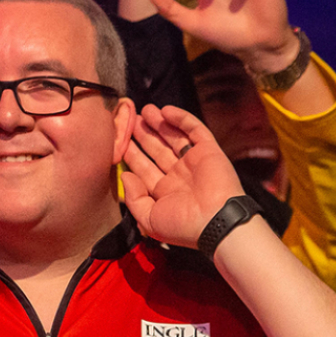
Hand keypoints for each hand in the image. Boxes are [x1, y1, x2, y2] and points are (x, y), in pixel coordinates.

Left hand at [121, 103, 242, 247]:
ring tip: (144, 110)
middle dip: (144, 135)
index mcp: (165, 192)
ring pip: (174, 137)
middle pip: (157, 150)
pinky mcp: (209, 150)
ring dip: (159, 123)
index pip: (144, 168)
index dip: (132, 154)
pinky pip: (194, 130)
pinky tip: (165, 111)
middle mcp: (179, 176)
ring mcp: (194, 162)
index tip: (119, 141)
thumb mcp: (149, 219)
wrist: (216, 222)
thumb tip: (125, 176)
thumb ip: (134, 198)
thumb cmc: (184, 226)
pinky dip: (181, 119)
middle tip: (130, 119)